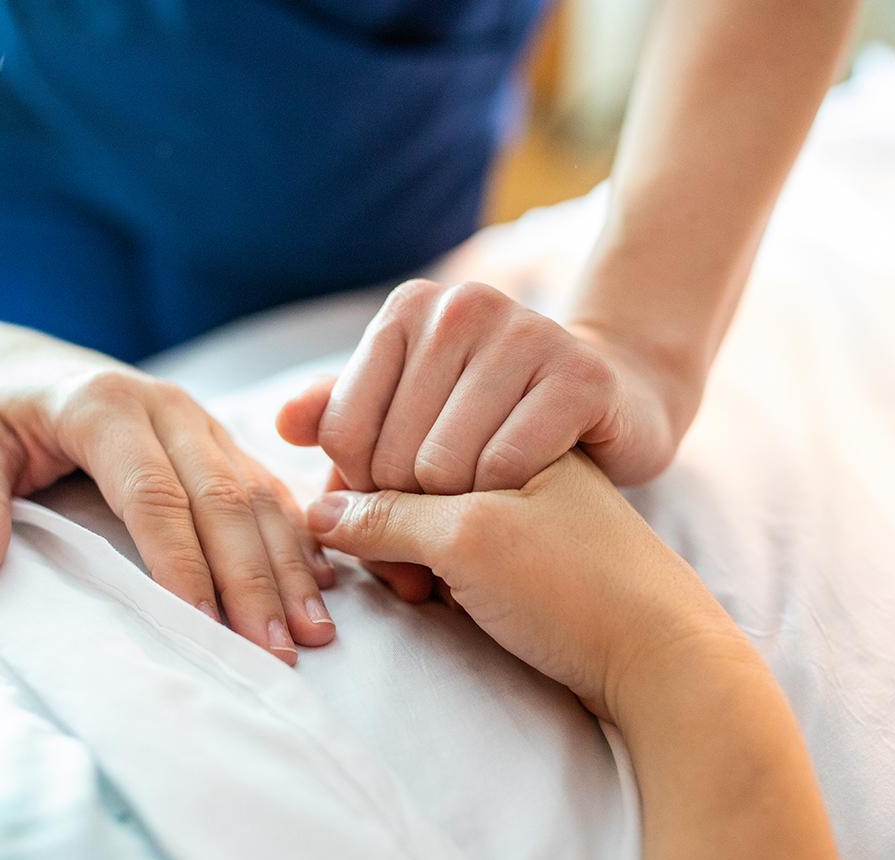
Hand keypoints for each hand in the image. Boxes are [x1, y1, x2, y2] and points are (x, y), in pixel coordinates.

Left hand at [0, 324, 336, 663]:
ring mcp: (202, 421)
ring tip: (312, 633)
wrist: (14, 362)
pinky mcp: (219, 438)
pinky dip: (297, 538)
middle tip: (275, 651)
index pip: (154, 495)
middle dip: (253, 580)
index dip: (182, 562)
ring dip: (288, 567)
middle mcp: (168, 407)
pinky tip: (318, 586)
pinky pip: (270, 487)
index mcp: (104, 406)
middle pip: (223, 499)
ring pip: (260, 494)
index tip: (201, 625)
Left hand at [276, 279, 681, 495]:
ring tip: (486, 505)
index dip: (364, 489)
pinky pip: (506, 468)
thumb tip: (281, 425)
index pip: (342, 432)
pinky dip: (509, 500)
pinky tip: (528, 491)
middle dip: (411, 509)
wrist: (614, 408)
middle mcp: (463, 305)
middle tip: (447, 519)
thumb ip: (345, 418)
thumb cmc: (495, 424)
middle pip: (389, 455)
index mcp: (409, 307)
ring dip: (461, 512)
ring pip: (443, 468)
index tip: (400, 500)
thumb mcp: (412, 415)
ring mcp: (526, 332)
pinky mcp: (581, 375)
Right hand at [305, 451, 740, 720]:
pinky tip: (440, 597)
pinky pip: (433, 536)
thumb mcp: (471, 539)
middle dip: (383, 526)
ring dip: (401, 553)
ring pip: (405, 505)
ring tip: (428, 595)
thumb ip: (387, 516)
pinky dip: (424, 565)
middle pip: (389, 464)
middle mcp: (501, 431)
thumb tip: (316, 514)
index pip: (384, 427)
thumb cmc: (580, 586)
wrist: (665, 657)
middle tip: (414, 583)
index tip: (397, 548)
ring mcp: (502, 481)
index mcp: (505, 403)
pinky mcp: (507, 532)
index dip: (369, 491)